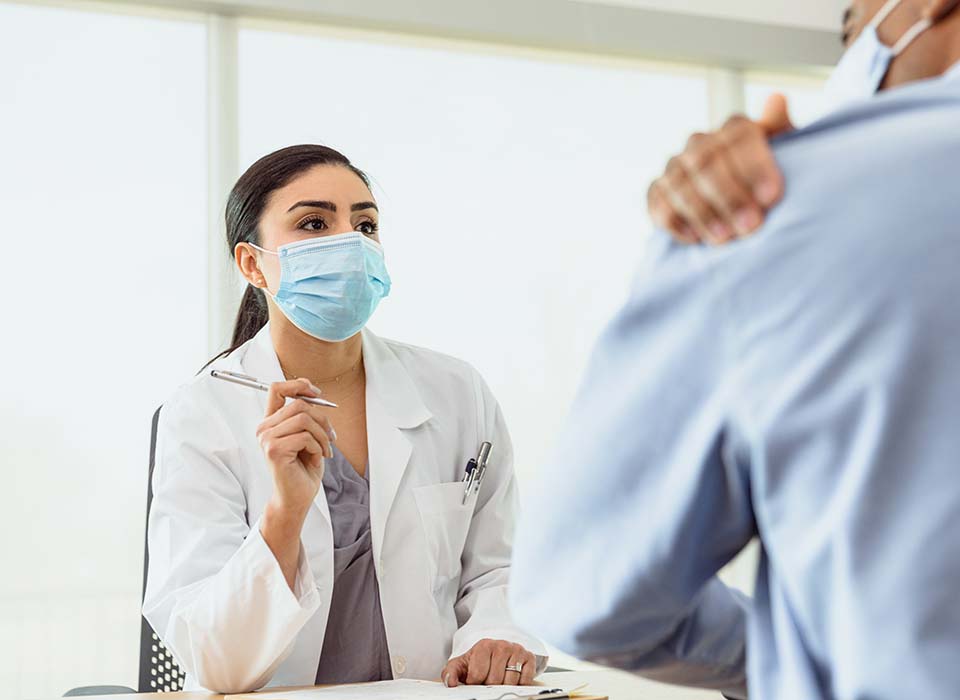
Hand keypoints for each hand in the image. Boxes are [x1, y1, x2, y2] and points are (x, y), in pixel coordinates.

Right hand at [256, 377, 335, 517]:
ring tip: (325, 450)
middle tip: (331, 437)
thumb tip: (315, 394)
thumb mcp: (308, 436)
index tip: (317, 393)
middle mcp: (264, 428)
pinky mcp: (275, 450)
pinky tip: (317, 458)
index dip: (298, 385)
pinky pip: (306, 436)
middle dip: (323, 419)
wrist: (297, 497)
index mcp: (271, 422)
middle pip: (299, 404)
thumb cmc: (303, 468)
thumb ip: (306, 415)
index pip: (277, 389)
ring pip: (304, 418)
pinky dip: (318, 447)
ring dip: (322, 435)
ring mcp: (267, 439)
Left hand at [441, 639, 536, 686]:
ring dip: (504, 685)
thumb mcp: (462, 665)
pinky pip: (525, 680)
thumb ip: (450, 672)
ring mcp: (517, 651)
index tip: (475, 679)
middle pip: (495, 680)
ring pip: (510, 682)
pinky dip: (519, 684)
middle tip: (488, 679)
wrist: (499, 653)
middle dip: (490, 684)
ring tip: (499, 678)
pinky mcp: (529, 658)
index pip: (478, 675)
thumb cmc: (478, 662)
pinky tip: (512, 677)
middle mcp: (502, 645)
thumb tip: (450, 683)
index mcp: (484, 645)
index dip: (475, 682)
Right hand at [647, 93, 793, 244]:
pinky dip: (675, 222)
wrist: (739, 209)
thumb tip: (776, 99)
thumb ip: (782, 133)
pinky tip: (695, 238)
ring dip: (703, 213)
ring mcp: (675, 167)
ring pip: (681, 184)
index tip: (771, 197)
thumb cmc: (765, 186)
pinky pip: (659, 203)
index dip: (755, 166)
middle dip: (729, 196)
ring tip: (724, 237)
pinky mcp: (657, 192)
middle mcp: (700, 143)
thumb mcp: (787, 159)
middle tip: (751, 225)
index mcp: (734, 130)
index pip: (740, 135)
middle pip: (707, 162)